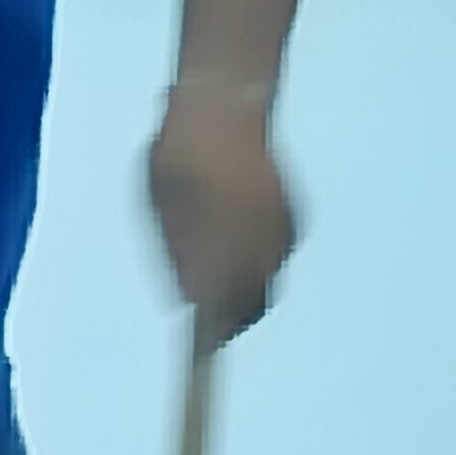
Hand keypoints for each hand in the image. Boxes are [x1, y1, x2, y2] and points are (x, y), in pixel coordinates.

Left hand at [145, 80, 296, 347]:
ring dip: (245, 284)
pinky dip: (260, 254)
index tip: (200, 351)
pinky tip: (239, 233)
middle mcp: (255, 245)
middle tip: (211, 319)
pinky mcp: (294, 218)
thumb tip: (189, 299)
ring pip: (266, 280)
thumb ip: (176, 255)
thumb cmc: (178, 156)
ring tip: (219, 270)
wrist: (222, 104)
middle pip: (250, 306)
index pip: (218, 312)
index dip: (210, 335)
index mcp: (217, 246)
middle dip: (231, 315)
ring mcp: (279, 231)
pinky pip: (277, 252)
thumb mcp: (161, 208)